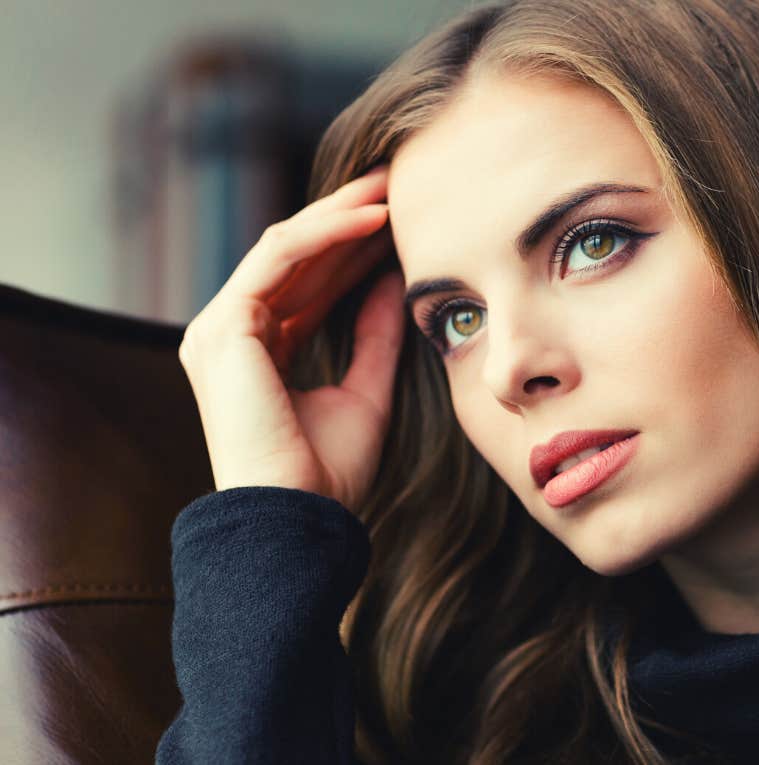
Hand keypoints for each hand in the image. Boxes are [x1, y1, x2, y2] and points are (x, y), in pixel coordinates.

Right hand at [177, 165, 404, 509]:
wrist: (297, 519)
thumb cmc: (328, 475)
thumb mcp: (366, 392)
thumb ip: (375, 337)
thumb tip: (396, 283)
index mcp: (257, 353)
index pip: (308, 284)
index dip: (355, 250)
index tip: (404, 223)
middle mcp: (231, 335)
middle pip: (296, 259)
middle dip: (348, 218)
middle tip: (398, 182)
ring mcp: (219, 328)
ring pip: (286, 247)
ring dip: (342, 213)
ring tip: (393, 186)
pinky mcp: (223, 326)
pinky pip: (279, 257)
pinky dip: (328, 233)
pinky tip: (374, 218)